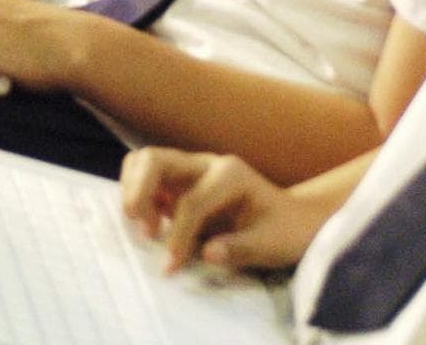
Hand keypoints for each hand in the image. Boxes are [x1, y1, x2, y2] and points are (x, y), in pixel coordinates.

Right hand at [120, 148, 331, 272]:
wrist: (292, 218)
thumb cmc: (284, 231)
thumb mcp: (272, 245)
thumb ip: (240, 248)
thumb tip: (207, 253)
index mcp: (230, 174)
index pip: (191, 201)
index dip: (179, 235)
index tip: (171, 265)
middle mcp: (205, 163)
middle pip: (154, 160)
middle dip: (139, 194)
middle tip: (145, 231)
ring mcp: (190, 168)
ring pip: (143, 161)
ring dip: (133, 191)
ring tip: (144, 226)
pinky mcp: (179, 179)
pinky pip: (144, 174)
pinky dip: (135, 193)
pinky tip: (148, 221)